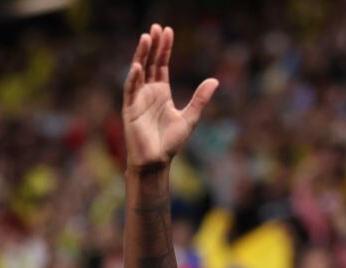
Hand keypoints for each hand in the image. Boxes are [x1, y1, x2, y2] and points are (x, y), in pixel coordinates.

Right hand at [123, 24, 218, 170]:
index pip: (161, 65)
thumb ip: (200, 99)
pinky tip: (138, 66)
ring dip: (141, 55)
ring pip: (138, 72)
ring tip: (146, 37)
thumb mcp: (190, 117)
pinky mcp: (130, 109)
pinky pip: (131, 90)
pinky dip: (133, 78)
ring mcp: (138, 99)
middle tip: (156, 27)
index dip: (164, 48)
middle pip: (150, 63)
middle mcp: (148, 92)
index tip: (168, 31)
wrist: (157, 161)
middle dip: (153, 45)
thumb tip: (215, 80)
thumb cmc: (170, 142)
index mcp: (161, 92)